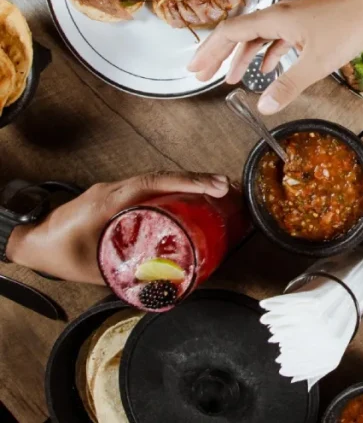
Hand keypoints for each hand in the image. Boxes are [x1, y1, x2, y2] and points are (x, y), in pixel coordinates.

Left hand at [6, 172, 230, 283]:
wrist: (29, 240)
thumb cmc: (55, 252)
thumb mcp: (91, 269)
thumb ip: (124, 279)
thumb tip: (159, 292)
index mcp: (109, 201)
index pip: (153, 182)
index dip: (187, 182)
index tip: (215, 186)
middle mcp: (115, 189)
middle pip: (163, 176)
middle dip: (198, 180)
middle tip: (228, 189)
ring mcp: (116, 189)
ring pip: (159, 179)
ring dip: (188, 182)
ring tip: (218, 191)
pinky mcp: (117, 195)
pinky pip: (151, 186)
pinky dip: (174, 188)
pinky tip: (191, 198)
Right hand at [188, 0, 362, 114]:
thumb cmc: (349, 27)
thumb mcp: (316, 63)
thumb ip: (288, 86)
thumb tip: (262, 107)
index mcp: (273, 19)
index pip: (229, 33)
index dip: (209, 53)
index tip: (195, 71)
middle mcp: (278, 14)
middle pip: (238, 33)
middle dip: (218, 55)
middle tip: (201, 75)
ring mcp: (292, 17)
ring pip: (257, 36)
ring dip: (242, 57)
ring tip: (230, 78)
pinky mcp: (306, 22)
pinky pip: (276, 38)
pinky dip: (266, 53)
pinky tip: (267, 70)